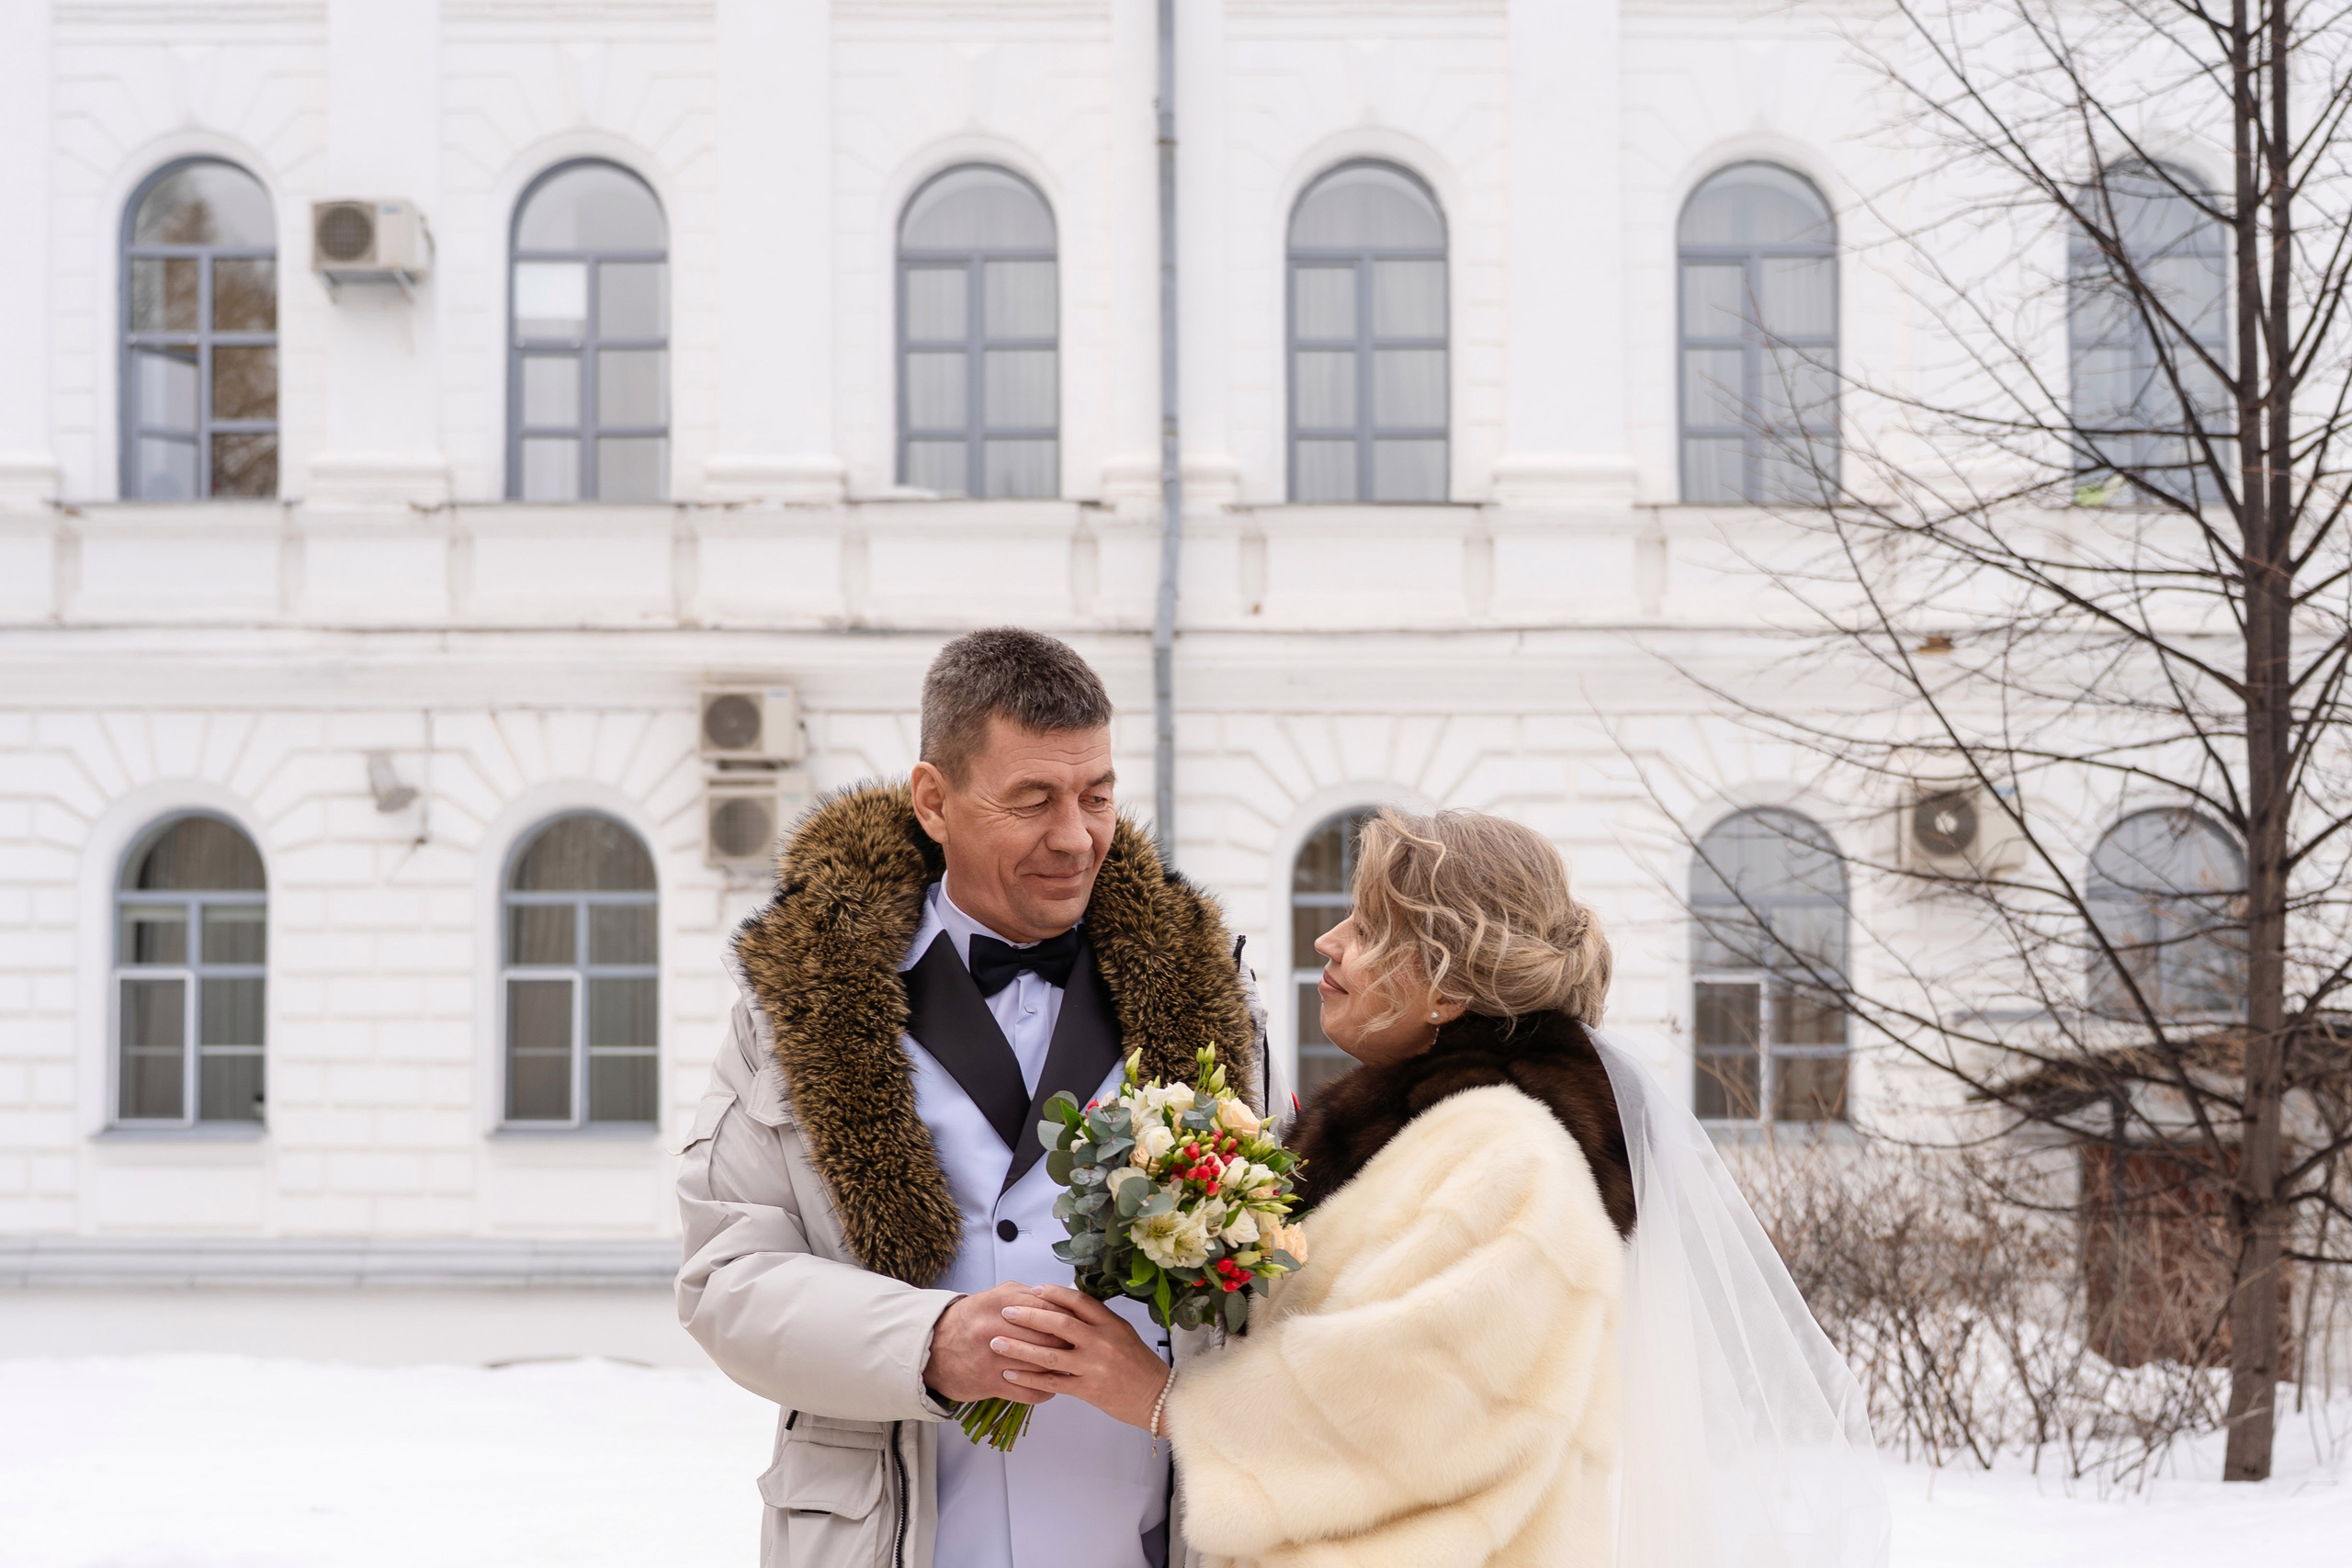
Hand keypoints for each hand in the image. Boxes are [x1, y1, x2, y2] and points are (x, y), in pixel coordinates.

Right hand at [924, 1282, 1074, 1405]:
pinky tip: (1051, 1387)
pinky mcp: (991, 1383)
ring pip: (1043, 1364)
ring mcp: (995, 1356)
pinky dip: (1046, 1391)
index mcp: (1003, 1301)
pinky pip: (1030, 1391)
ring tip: (1072, 1368)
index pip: (1050, 1308)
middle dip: (1070, 1344)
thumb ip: (1026, 1296)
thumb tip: (1060, 1299)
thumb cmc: (969, 1321)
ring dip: (1061, 1369)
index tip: (1081, 1324)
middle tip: (1082, 1348)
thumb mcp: (994, 1297)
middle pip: (1050, 1336)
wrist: (931, 1349)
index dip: (1069, 1318)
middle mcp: (999, 1326)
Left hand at [992, 1285, 1170, 1430]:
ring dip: (1020, 1348)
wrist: (1157, 1398)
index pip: (1079, 1301)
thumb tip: (1064, 1306)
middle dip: (1028, 1316)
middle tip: (1005, 1312)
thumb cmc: (1138, 1364)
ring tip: (997, 1342)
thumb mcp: (1123, 1333)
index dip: (1053, 1293)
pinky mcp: (1088, 1390)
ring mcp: (1094, 1366)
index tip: (1033, 1289)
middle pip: (1059, 1323)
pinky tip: (1010, 1373)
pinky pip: (1052, 1382)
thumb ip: (1096, 1321)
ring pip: (1050, 1354)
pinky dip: (1029, 1378)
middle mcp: (1102, 1342)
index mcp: (1112, 1324)